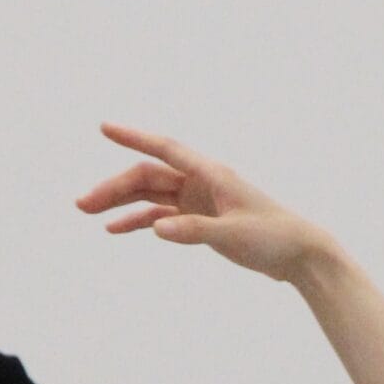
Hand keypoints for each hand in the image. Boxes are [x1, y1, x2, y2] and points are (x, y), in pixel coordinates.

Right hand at [76, 126, 334, 281]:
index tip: (105, 127)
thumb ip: (194, 231)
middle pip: (149, 177)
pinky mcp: (202, 220)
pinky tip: (115, 228)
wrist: (301, 256)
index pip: (165, 149)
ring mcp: (200, 201)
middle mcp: (202, 182)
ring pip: (152, 196)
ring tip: (89, 213)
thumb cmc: (274, 238)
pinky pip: (163, 217)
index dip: (134, 137)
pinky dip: (140, 221)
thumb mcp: (232, 235)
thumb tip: (156, 229)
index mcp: (212, 174)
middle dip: (115, 187)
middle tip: (82, 204)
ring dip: (120, 203)